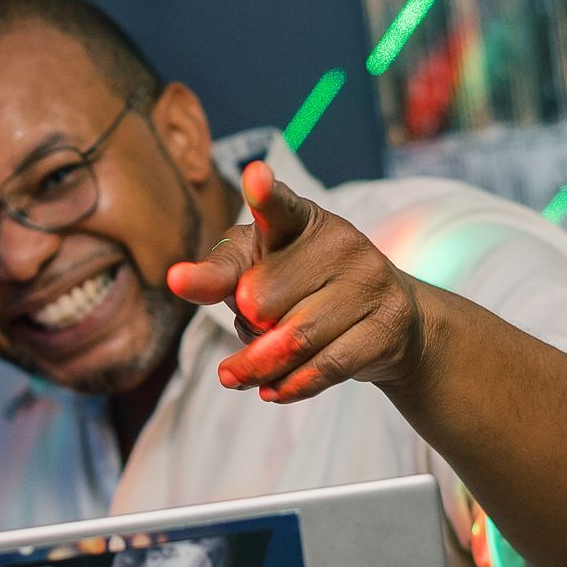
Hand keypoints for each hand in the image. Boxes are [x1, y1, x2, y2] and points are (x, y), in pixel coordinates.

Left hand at [166, 162, 425, 403]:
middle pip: (264, 299)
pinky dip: (291, 385)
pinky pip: (326, 366)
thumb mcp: (256, 270)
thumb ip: (216, 274)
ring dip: (258, 367)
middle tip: (254, 328)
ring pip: (294, 339)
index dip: (265, 193)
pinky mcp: (388, 325)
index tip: (254, 177)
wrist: (388, 316)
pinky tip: (272, 390)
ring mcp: (370, 281)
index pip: (277, 207)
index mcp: (300, 219)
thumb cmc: (304, 287)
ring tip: (239, 375)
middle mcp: (341, 241)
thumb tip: (178, 280)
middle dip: (247, 326)